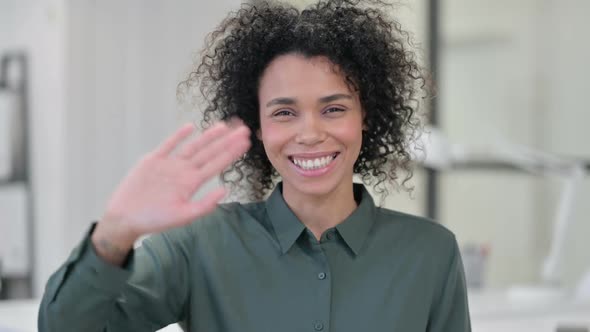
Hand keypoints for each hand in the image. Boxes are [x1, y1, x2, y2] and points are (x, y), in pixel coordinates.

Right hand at [91, 120, 250, 264]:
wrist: (126, 218)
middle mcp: (183, 171)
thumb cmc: (155, 220)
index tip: (246, 143)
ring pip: (192, 147)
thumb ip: (204, 205)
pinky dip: (178, 136)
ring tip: (223, 126)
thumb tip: (225, 191)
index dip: (231, 153)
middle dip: (226, 141)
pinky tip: (191, 127)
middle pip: (209, 152)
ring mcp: (169, 165)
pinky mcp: (152, 160)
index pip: (216, 165)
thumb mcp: (183, 216)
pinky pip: (168, 145)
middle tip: (244, 129)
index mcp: (192, 184)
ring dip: (208, 136)